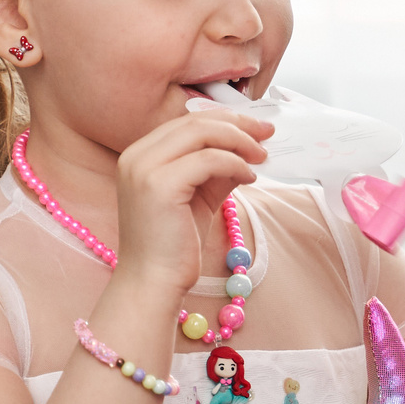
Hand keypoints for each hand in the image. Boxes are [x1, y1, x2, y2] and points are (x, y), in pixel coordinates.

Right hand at [110, 104, 272, 295]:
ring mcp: (144, 168)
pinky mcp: (159, 185)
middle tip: (267, 134)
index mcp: (140, 155)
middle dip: (237, 124)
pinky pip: (209, 160)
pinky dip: (236, 164)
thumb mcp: (199, 196)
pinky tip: (249, 178)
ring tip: (261, 158)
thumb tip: (248, 148)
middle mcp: (136, 156)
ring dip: (240, 142)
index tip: (256, 128)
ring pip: (202, 133)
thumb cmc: (175, 245)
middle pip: (195, 121)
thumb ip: (217, 169)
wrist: (153, 283)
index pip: (186, 122)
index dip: (225, 120)